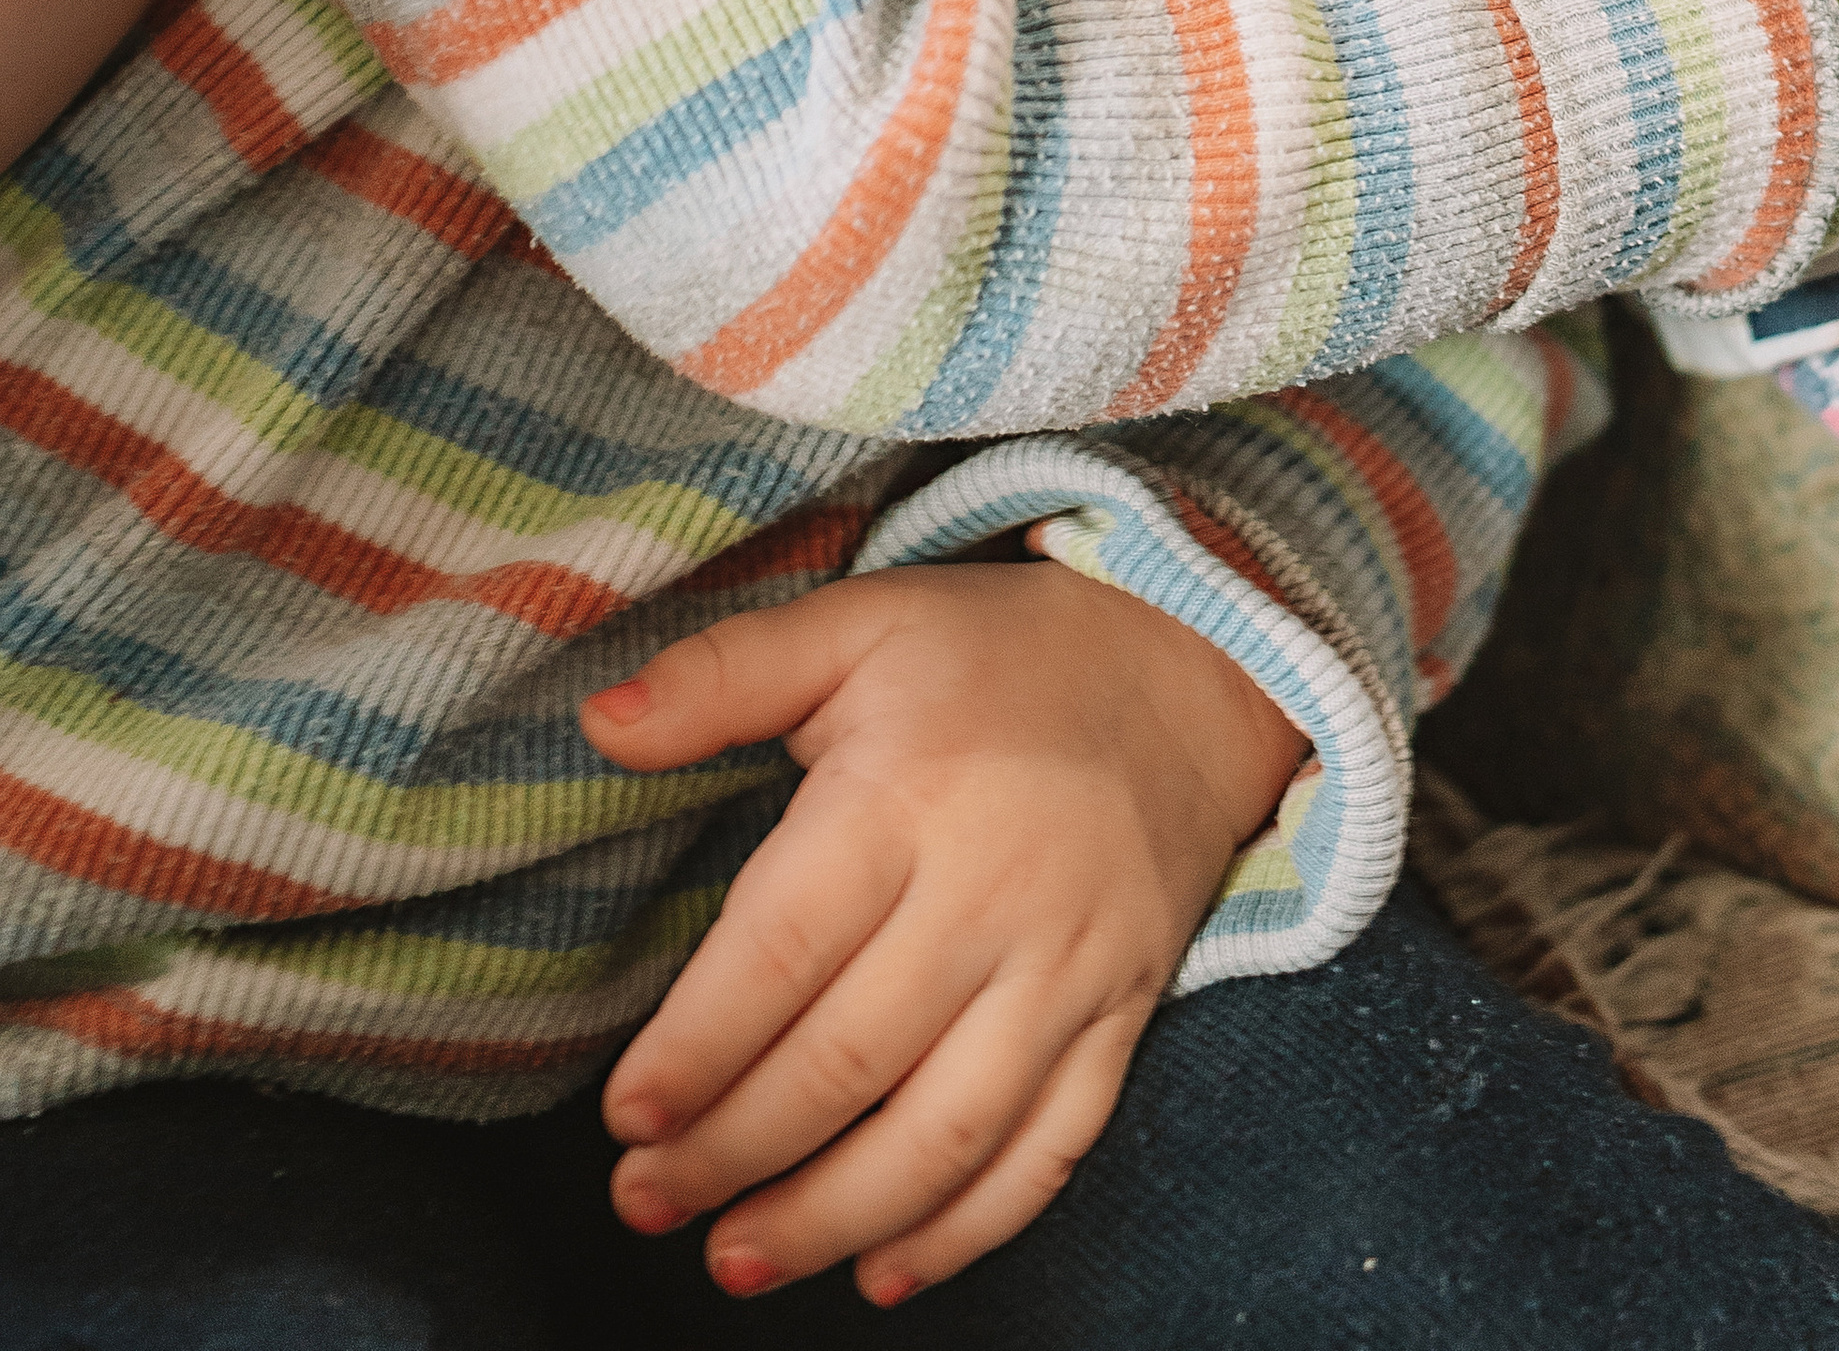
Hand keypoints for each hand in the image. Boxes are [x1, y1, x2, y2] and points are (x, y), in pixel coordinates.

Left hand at [580, 562, 1307, 1305]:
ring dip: (833, 1216)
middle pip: (850, 1059)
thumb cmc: (991, 655)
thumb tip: (600, 724)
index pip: (785, 946)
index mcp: (911, 794)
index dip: (699, 1047)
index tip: (626, 1117)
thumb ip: (724, 673)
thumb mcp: (857, 624)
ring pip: (947, 1131)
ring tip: (736, 1260)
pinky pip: (1051, 1149)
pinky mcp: (1123, 1014)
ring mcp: (1069, 967)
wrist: (1181, 669)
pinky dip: (968, 1230)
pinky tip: (881, 1271)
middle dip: (734, 1152)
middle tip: (644, 1202)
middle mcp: (994, 893)